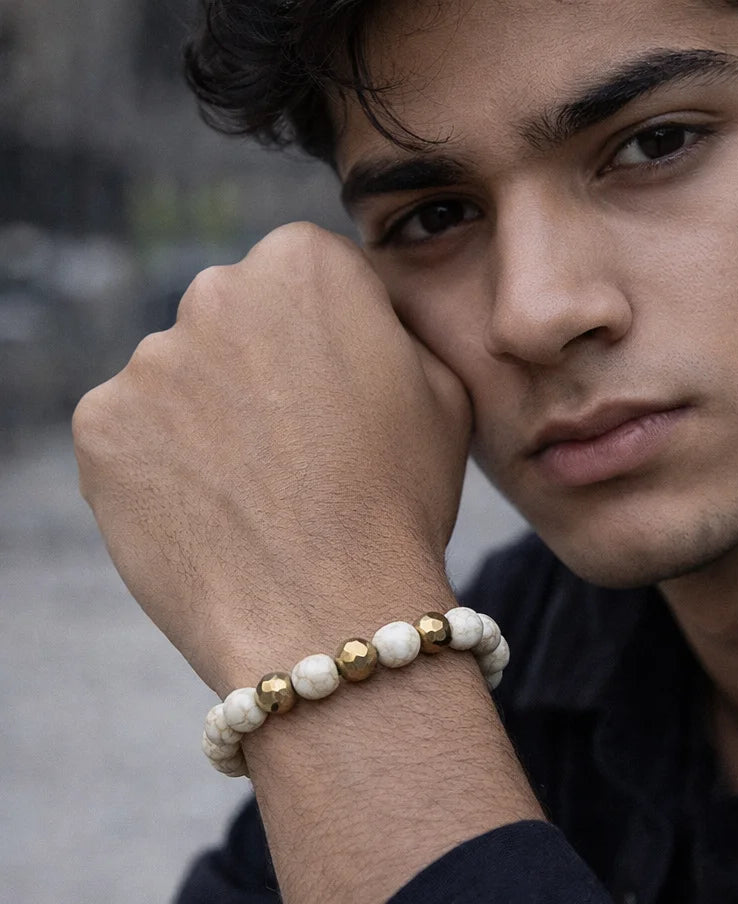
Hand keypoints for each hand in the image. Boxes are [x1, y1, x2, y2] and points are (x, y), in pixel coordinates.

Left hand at [73, 222, 471, 693]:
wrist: (332, 612)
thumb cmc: (401, 501)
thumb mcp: (446, 392)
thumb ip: (393, 330)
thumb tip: (361, 326)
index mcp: (305, 264)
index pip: (312, 278)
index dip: (336, 340)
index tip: (347, 394)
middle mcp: (215, 289)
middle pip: (239, 319)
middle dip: (266, 368)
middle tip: (302, 448)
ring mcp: (148, 358)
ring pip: (184, 378)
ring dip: (213, 418)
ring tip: (259, 493)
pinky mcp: (100, 426)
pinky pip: (136, 433)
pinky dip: (167, 465)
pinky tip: (214, 511)